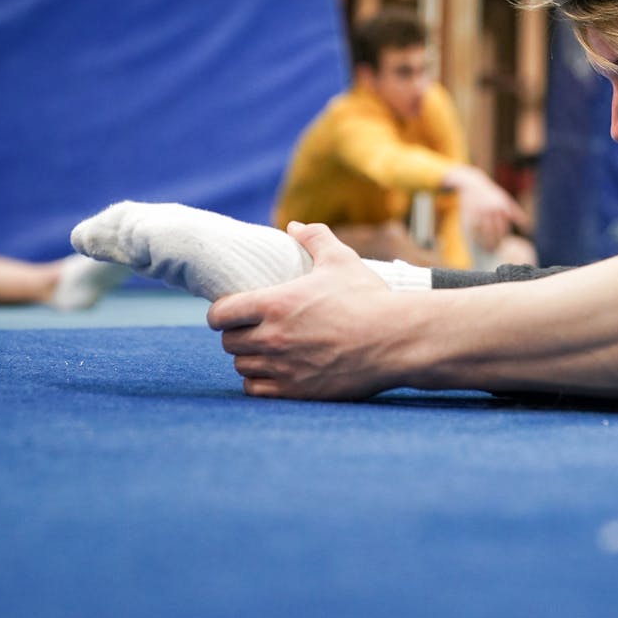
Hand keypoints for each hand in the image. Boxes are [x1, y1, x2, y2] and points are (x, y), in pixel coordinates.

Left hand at [206, 222, 397, 399]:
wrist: (396, 340)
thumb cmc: (369, 298)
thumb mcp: (341, 260)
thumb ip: (314, 238)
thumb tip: (294, 226)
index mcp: (276, 304)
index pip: (221, 314)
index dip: (221, 312)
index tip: (231, 312)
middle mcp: (273, 338)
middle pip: (229, 342)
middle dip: (237, 334)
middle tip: (252, 330)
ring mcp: (283, 367)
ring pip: (242, 367)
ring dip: (250, 359)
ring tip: (265, 351)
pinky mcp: (297, 391)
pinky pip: (257, 390)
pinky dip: (260, 382)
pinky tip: (274, 371)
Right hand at [445, 165, 528, 252]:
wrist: (474, 183)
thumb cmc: (491, 193)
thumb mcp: (505, 199)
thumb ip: (515, 212)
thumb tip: (526, 224)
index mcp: (502, 207)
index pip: (504, 227)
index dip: (502, 239)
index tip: (500, 247)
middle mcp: (493, 209)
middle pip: (494, 230)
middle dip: (494, 242)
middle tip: (493, 251)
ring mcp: (481, 210)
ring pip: (484, 230)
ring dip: (484, 241)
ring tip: (485, 249)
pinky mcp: (471, 211)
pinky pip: (474, 226)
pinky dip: (475, 235)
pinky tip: (476, 241)